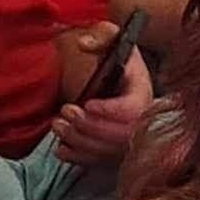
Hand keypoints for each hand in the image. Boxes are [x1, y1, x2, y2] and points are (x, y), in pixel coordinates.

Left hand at [54, 20, 153, 165]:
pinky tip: (61, 146)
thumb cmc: (118, 62)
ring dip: (78, 141)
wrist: (124, 83)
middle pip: (117, 136)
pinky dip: (76, 157)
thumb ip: (102, 35)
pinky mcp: (113, 155)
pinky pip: (96, 163)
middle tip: (65, 112)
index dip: (110, 110)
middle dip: (87, 126)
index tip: (88, 103)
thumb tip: (84, 44)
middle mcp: (140, 123)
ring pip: (104, 152)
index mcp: (142, 94)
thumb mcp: (116, 40)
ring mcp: (127, 142)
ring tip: (57, 124)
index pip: (132, 110)